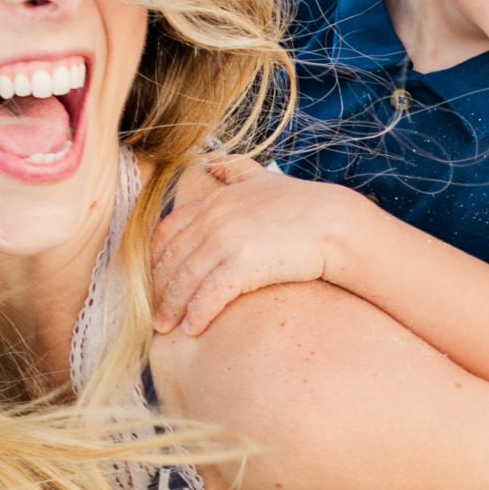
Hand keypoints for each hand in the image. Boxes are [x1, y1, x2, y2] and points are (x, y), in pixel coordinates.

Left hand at [150, 157, 368, 335]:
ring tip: (168, 327)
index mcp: (213, 201)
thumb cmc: (302, 204)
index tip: (154, 280)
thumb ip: (233, 170)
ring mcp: (226, 241)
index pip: (168, 232)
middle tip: (156, 313)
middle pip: (172, 260)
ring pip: (186, 280)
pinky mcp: (243, 265)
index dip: (156, 259)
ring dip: (173, 307)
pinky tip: (193, 329)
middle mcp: (213, 219)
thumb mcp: (261, 177)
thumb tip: (214, 160)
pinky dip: (197, 314)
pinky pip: (209, 295)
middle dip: (159, 289)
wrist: (335, 223)